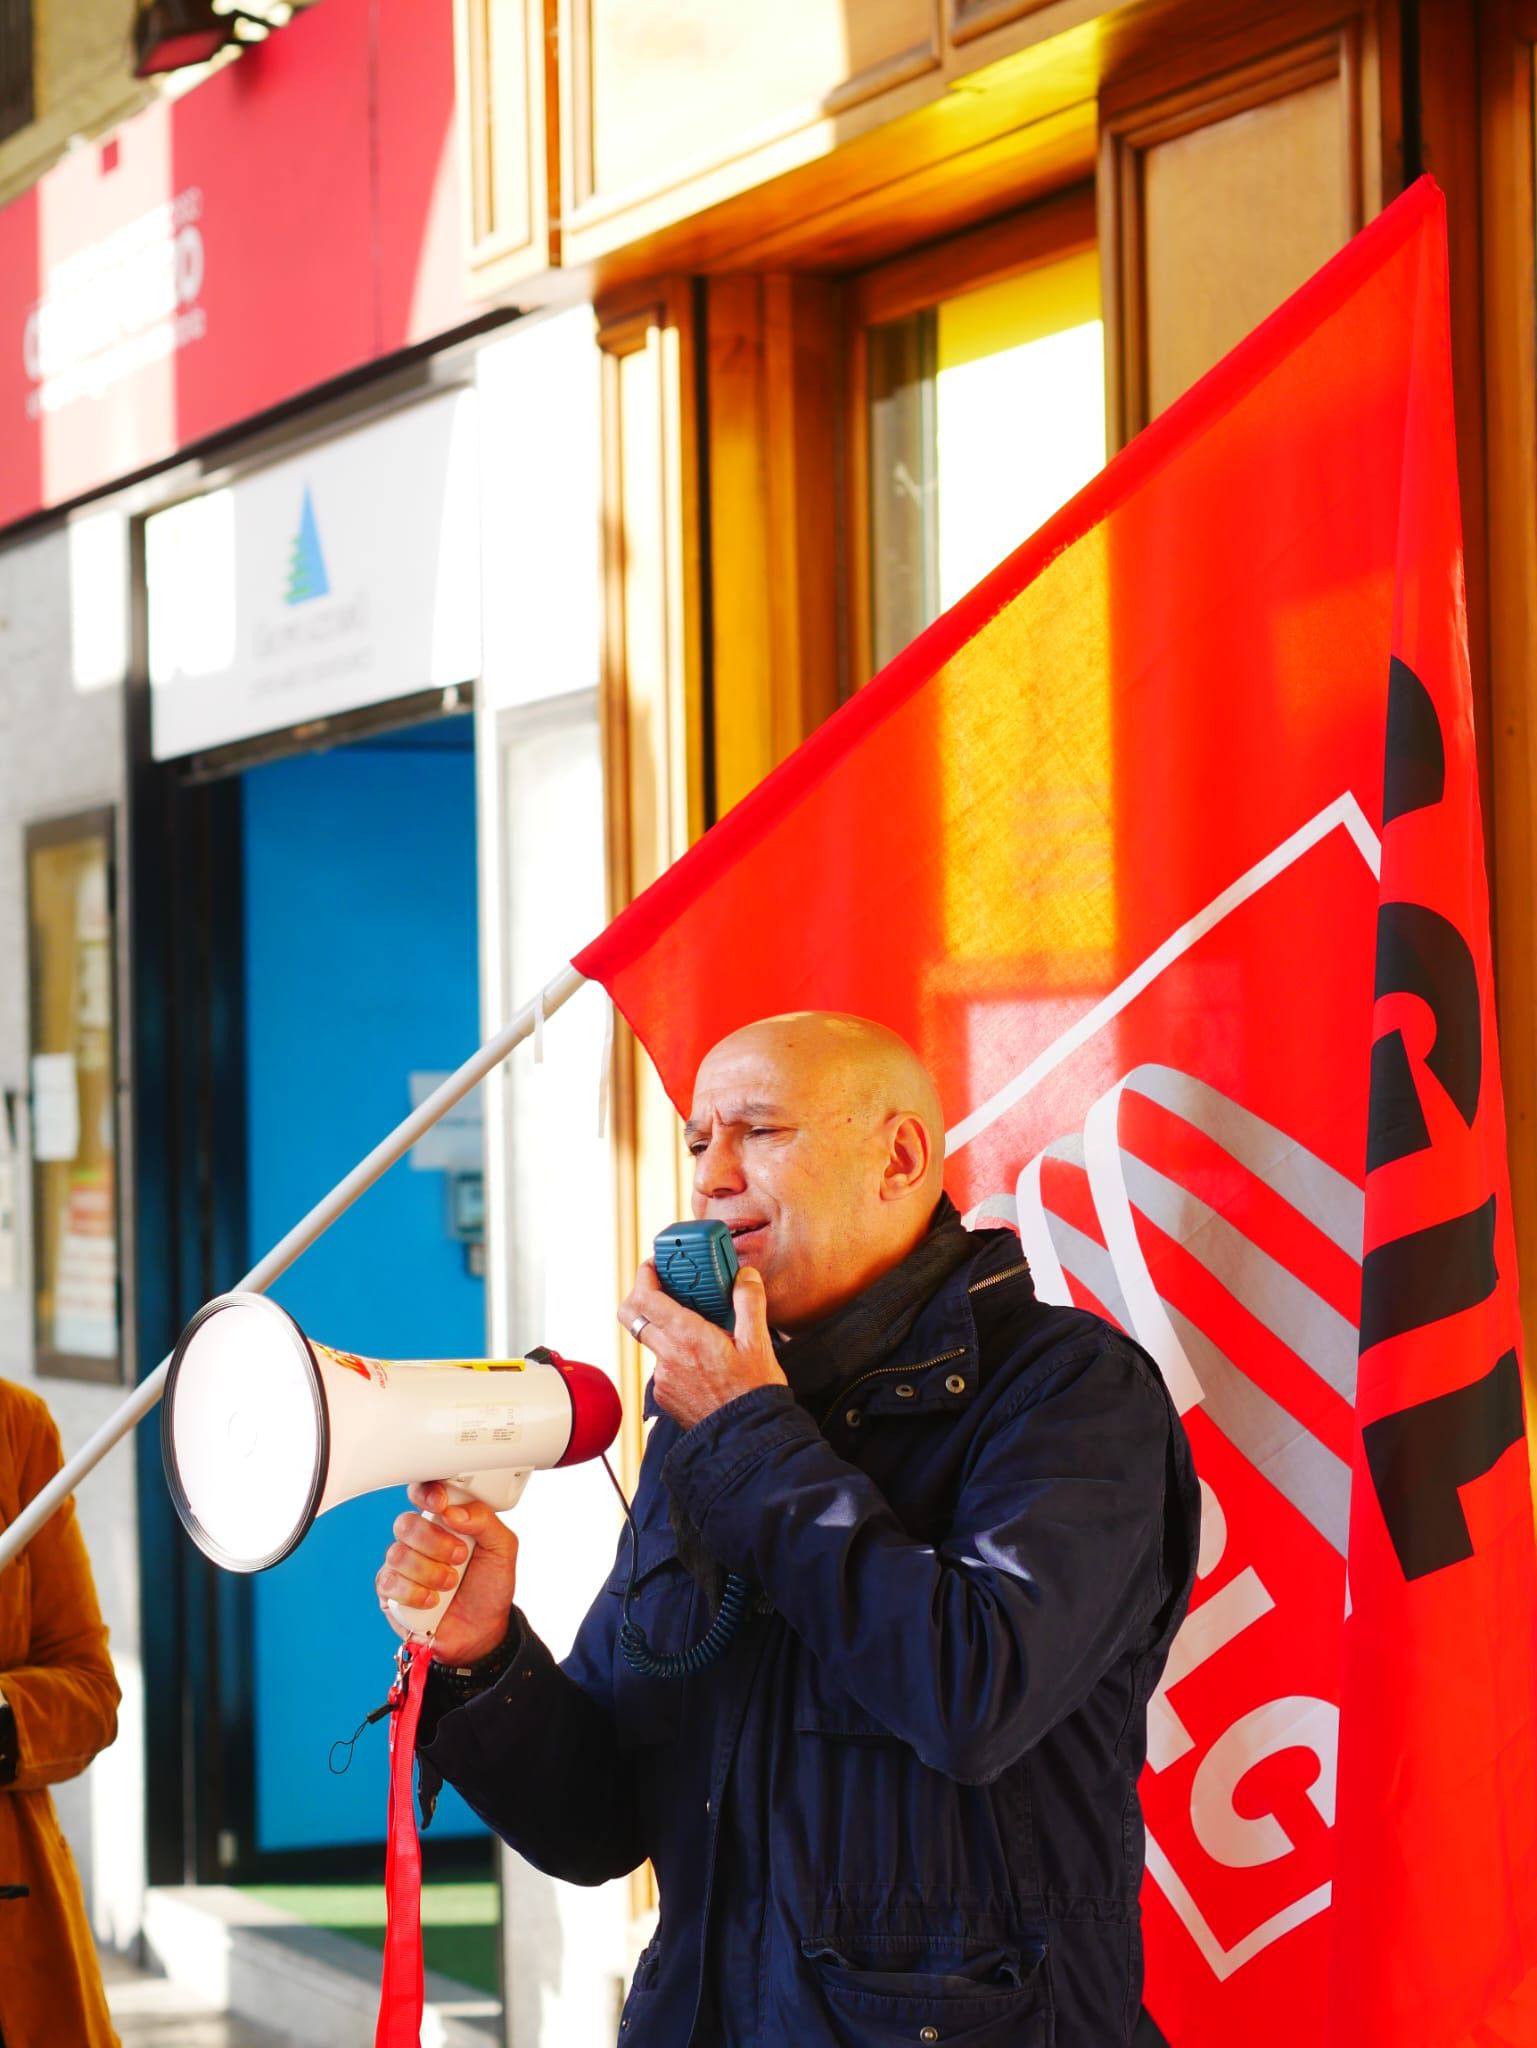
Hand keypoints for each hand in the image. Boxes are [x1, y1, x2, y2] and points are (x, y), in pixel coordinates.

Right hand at [374, 1482, 518, 1665]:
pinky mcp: (390, 1592)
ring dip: (429, 1571)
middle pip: (406, 1523)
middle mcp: (419, 1539)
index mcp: (444, 1520)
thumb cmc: (490, 1587)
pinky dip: (413, 1592)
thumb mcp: (502, 1548)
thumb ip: (484, 1520)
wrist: (483, 1632)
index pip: (423, 1493)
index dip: (427, 1494)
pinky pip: (388, 1582)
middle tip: (459, 1556)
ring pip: (397, 1554)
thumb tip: (454, 1511)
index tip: (442, 1505)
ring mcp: (402, 1565)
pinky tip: (432, 1601)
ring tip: (450, 1583)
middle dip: (435, 1542)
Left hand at [618, 1260, 787, 1430]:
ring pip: (651, 1341)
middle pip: (633, 1316)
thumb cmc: (753, 1394)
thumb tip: (744, 1276)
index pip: (645, 1297)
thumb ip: (748, 1302)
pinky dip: (675, 1354)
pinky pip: (662, 1365)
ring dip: (666, 1328)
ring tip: (698, 1327)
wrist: (746, 1439)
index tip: (656, 1264)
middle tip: (664, 1287)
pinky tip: (702, 1359)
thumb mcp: (759, 1342)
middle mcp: (667, 1356)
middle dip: (643, 1296)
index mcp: (687, 1337)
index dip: (645, 1275)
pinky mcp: (664, 1396)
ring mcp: (662, 1379)